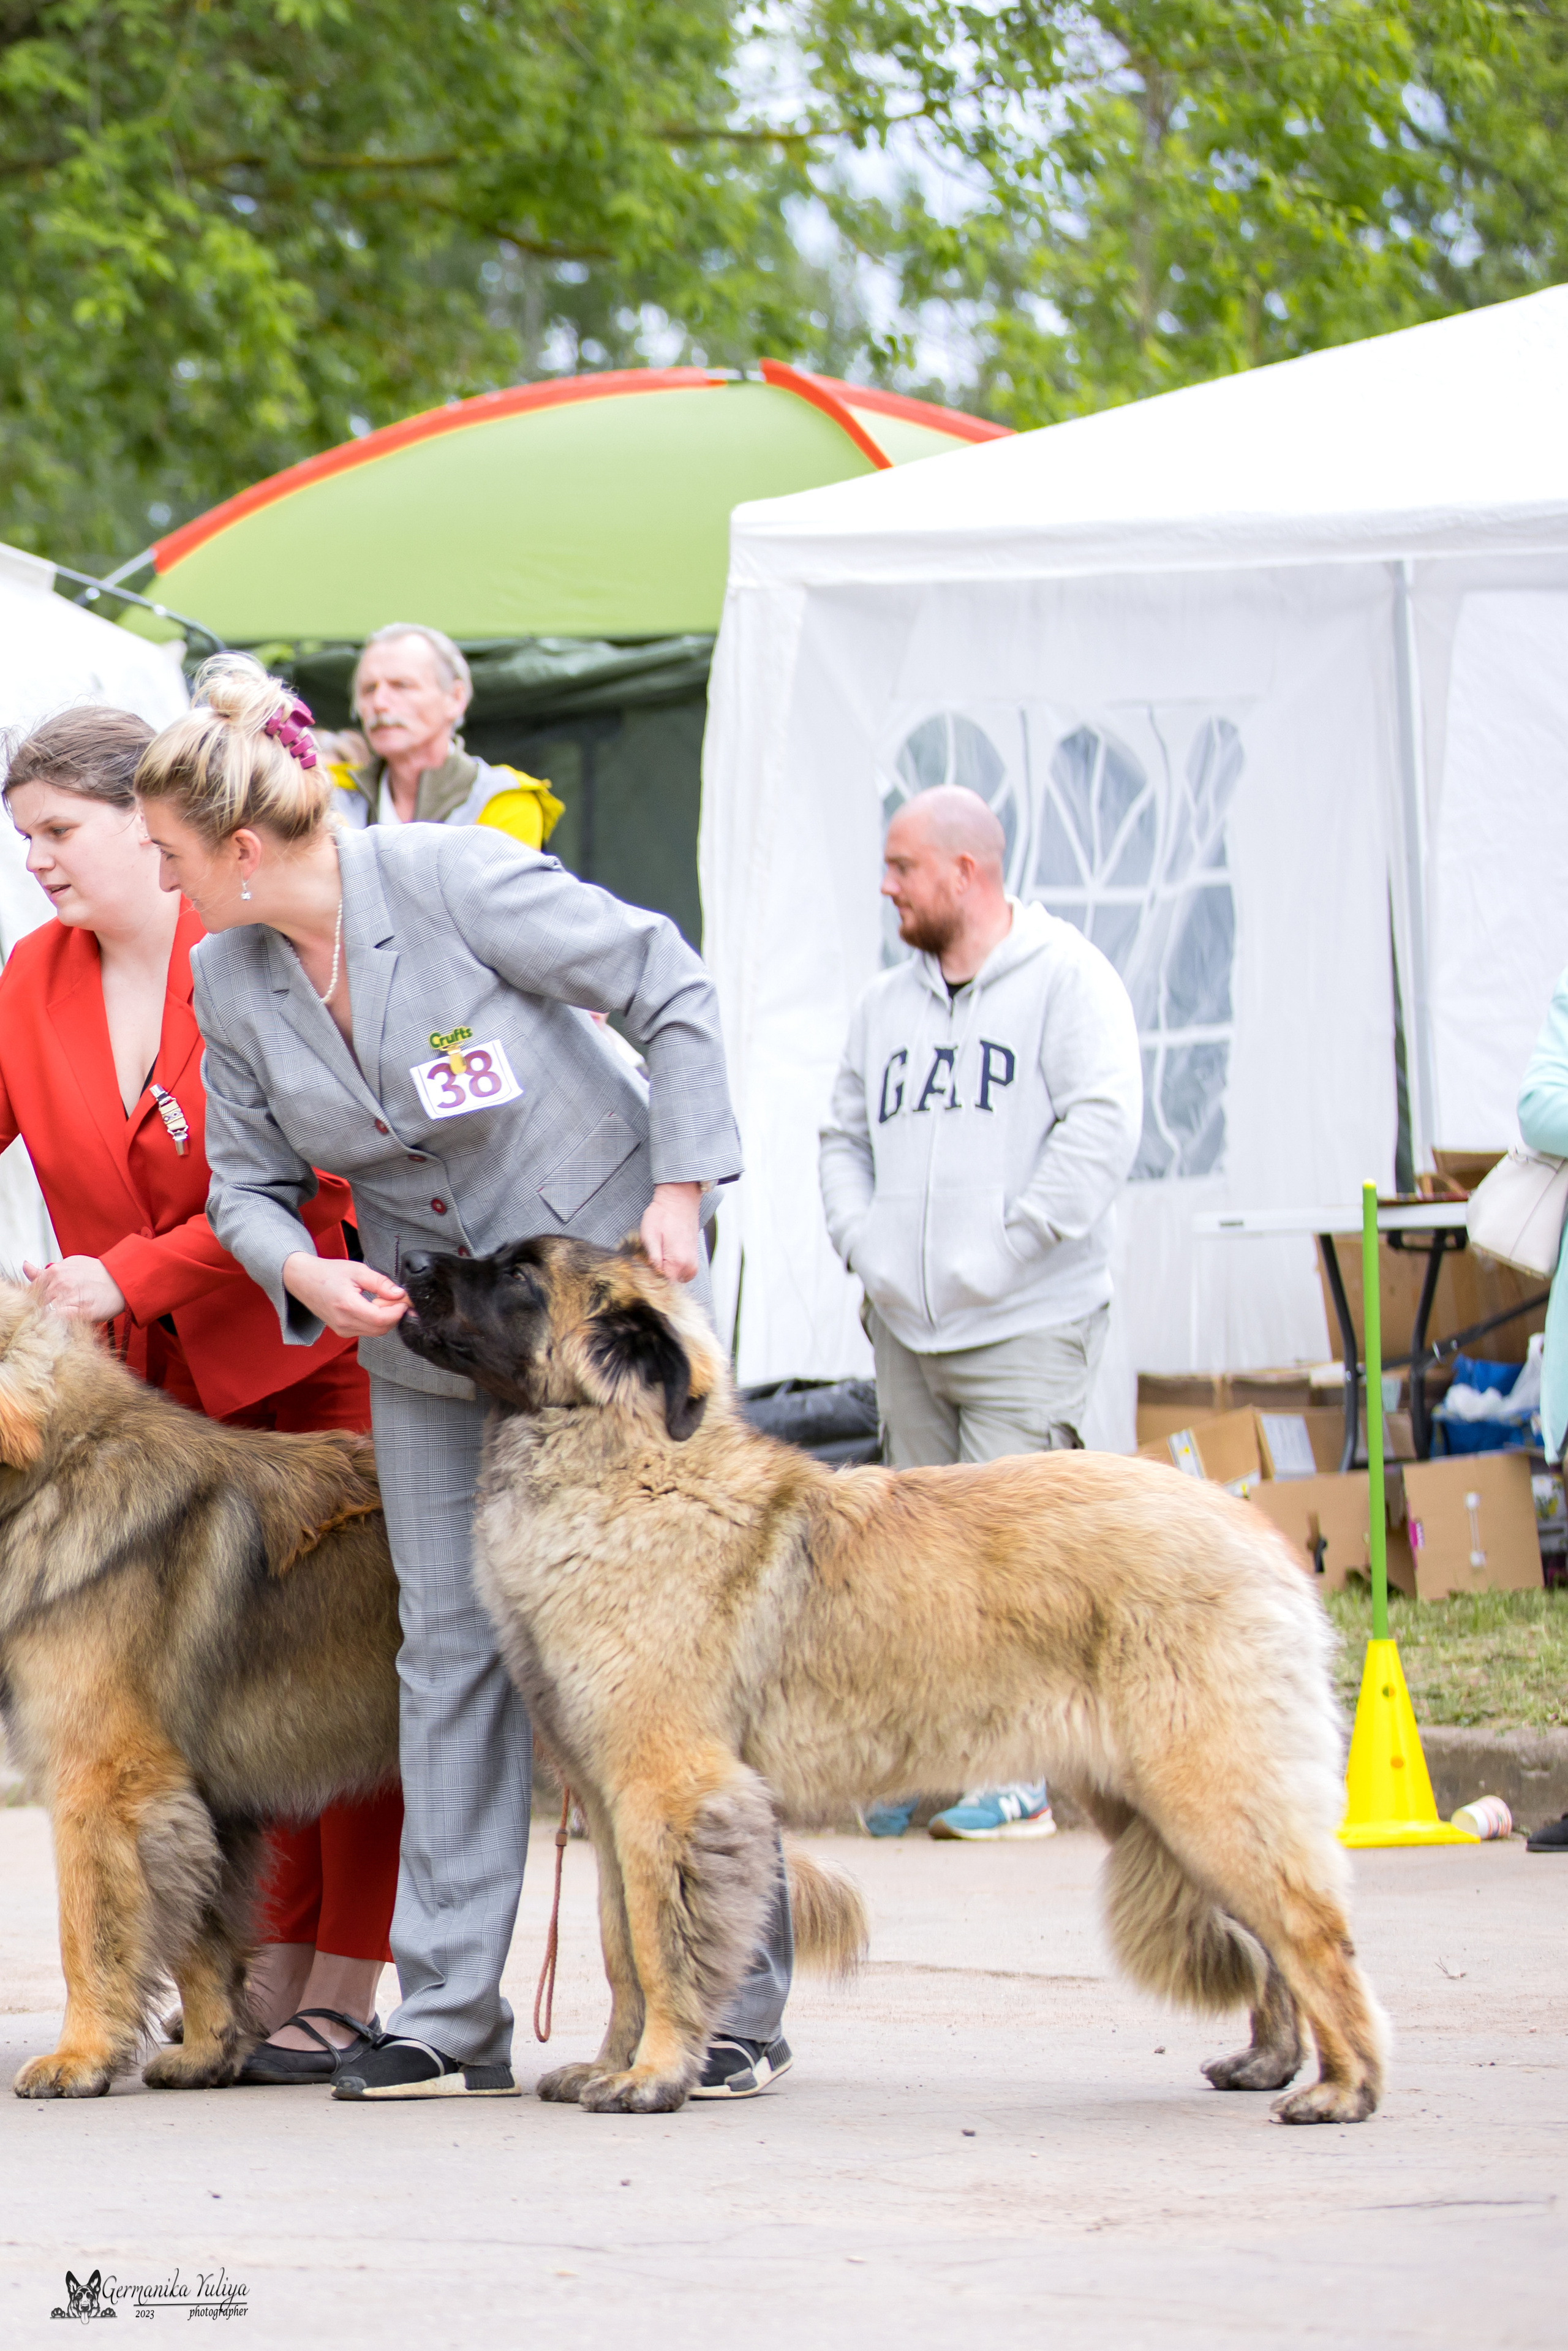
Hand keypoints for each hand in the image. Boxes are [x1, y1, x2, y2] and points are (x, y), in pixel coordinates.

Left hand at [24, 1257, 127, 1321]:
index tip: (40, 1308)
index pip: (30, 1292)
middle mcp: (58, 1283)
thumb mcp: (69, 1265)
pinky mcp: (80, 1312)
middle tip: (49, 1317)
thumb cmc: (95, 1273)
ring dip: (47, 1320)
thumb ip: (44, 1271)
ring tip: (58, 1321)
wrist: (122, 1280)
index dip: (33, 1302)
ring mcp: (69, 1297)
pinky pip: (58, 1321)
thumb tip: (25, 1266)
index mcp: (53, 1272)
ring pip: (45, 1314)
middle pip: (36, 1304)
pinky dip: (57, 1324)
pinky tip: (62, 1325)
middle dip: (39, 1312)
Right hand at [282, 1251, 409, 1337]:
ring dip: (386, 1318)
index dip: (397, 1311)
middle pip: (381, 1328)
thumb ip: (380, 1283)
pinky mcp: (342, 1332)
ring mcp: (342, 1330)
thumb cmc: (327, 1273)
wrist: (303, 1280)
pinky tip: (374, 1306)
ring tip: (383, 1299)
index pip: (381, 1319)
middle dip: (394, 1315)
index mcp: (347, 1306)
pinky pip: (367, 1331)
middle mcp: (344, 1323)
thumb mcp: (357, 1270)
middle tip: (397, 1298)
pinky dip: (376, 1321)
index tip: (404, 1300)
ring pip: (376, 1332)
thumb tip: (399, 1294)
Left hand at [639, 1181, 702, 1284]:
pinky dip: (671, 1268)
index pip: (661, 1286)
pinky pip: (680, 1273)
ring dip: (663, 1272)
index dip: (648, 1280)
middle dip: (656, 1276)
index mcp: (678, 1262)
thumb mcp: (649, 1235)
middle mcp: (689, 1267)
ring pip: (673, 1279)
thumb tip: (651, 1277)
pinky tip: (664, 1254)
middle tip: (647, 1259)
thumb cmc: (662, 1214)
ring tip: (656, 1254)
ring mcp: (693, 1265)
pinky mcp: (693, 1260)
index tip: (641, 1270)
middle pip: (668, 1284)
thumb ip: (652, 1260)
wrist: (680, 1200)